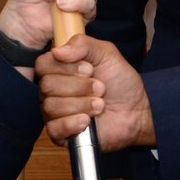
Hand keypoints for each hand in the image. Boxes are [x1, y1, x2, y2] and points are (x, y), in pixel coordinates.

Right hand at [38, 34, 153, 151]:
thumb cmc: (121, 83)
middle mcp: (53, 91)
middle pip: (47, 85)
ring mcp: (55, 113)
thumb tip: (57, 51)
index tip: (89, 69)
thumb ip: (83, 44)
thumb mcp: (107, 54)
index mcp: (60, 70)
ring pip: (51, 106)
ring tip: (100, 105)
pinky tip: (88, 121)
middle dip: (79, 87)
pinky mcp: (60, 134)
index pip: (43, 64)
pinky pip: (53, 128)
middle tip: (100, 88)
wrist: (136, 112)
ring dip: (81, 104)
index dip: (66, 67)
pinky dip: (73, 123)